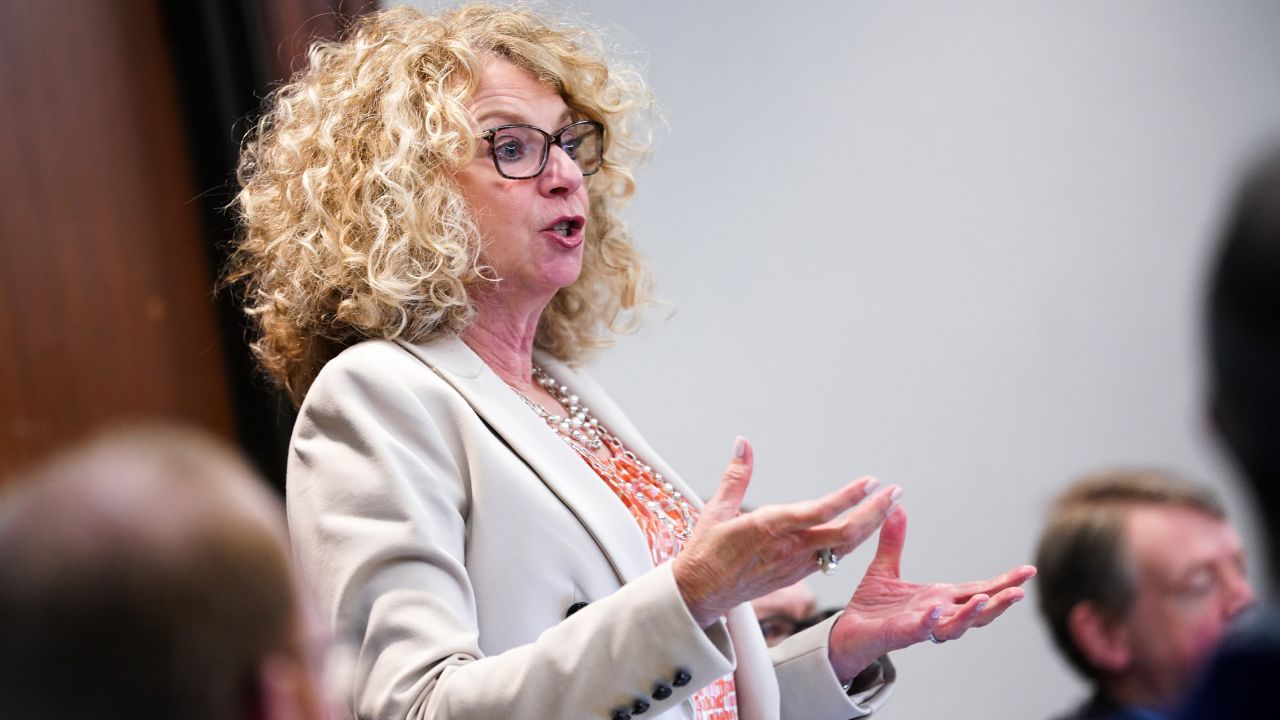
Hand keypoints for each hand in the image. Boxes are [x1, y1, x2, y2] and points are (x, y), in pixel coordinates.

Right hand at [673, 437, 902, 627]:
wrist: (701, 593)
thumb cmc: (706, 550)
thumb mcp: (716, 508)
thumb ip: (736, 475)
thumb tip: (743, 442)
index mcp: (770, 528)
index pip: (819, 511)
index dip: (848, 497)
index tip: (871, 482)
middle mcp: (790, 548)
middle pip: (845, 534)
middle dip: (875, 512)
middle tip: (896, 492)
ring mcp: (796, 564)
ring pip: (844, 548)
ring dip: (869, 527)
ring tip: (888, 506)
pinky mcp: (796, 574)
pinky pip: (832, 557)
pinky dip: (852, 541)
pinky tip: (862, 528)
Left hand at [827, 507, 1036, 679]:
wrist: (847, 631)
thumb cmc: (872, 606)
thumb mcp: (885, 568)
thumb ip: (894, 542)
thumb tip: (897, 508)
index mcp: (939, 597)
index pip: (978, 589)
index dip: (1003, 582)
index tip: (1028, 571)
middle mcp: (937, 613)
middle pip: (977, 611)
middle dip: (999, 602)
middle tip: (1020, 592)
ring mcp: (922, 626)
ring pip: (956, 626)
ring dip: (971, 615)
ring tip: (984, 600)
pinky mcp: (901, 634)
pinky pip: (920, 630)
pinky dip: (930, 622)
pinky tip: (936, 611)